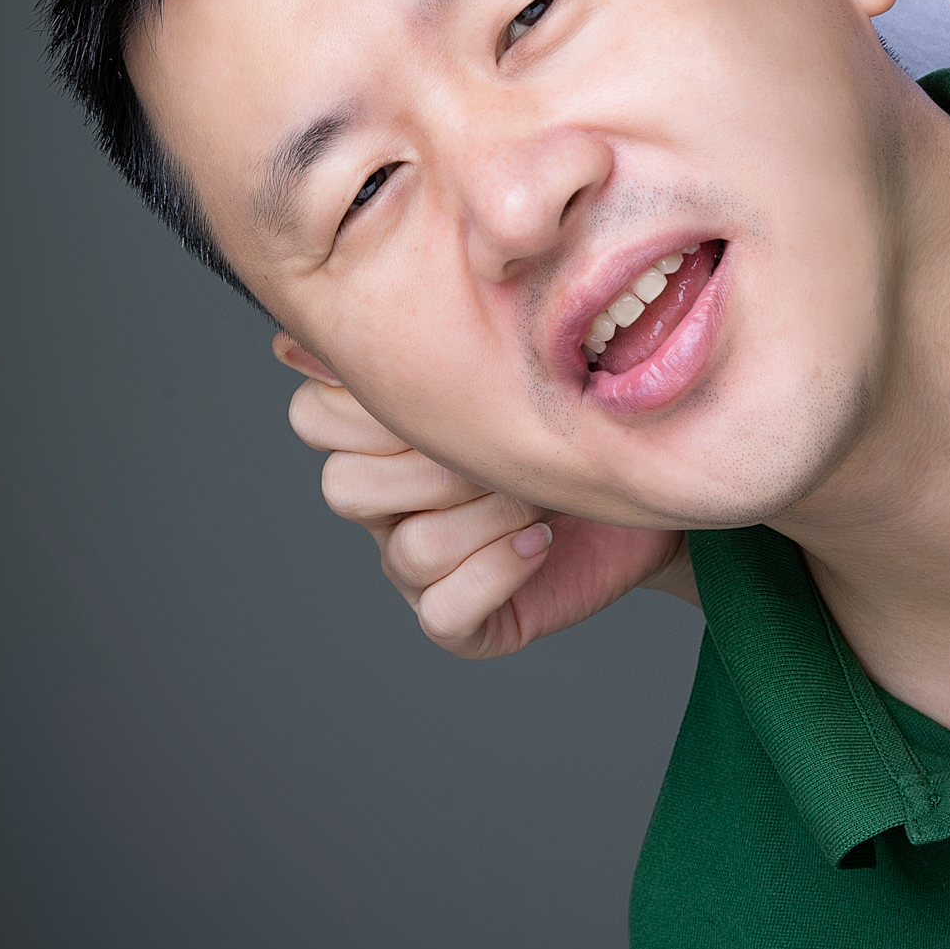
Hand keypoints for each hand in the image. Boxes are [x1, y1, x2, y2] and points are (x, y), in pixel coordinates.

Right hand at [275, 338, 696, 658]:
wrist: (653, 483)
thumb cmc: (576, 409)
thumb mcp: (509, 352)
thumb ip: (429, 330)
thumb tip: (296, 337)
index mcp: (380, 429)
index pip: (312, 416)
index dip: (377, 404)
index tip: (455, 386)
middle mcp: (387, 500)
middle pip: (345, 487)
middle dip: (436, 464)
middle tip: (503, 446)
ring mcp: (416, 564)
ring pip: (408, 548)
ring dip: (485, 518)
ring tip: (541, 496)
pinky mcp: (461, 618)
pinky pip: (442, 610)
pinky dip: (496, 570)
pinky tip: (541, 539)